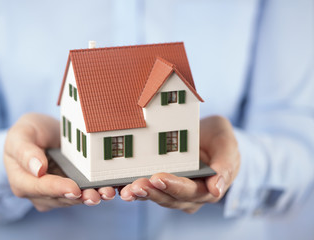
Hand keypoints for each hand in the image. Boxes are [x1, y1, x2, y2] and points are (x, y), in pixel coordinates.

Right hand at [4, 113, 115, 211]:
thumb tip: (38, 170)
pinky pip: (82, 193)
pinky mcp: (69, 189)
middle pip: (59, 198)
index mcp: (20, 180)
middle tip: (96, 195)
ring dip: (90, 197)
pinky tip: (108, 189)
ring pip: (73, 199)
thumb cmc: (29, 132)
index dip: (57, 189)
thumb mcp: (21, 134)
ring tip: (106, 193)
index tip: (74, 188)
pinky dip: (95, 191)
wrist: (42, 132)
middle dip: (79, 197)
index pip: (39, 188)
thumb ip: (25, 150)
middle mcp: (37, 192)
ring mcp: (54, 193)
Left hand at [120, 115, 239, 212]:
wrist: (207, 136)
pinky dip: (135, 188)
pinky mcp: (160, 185)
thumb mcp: (227, 145)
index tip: (158, 178)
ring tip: (127, 188)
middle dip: (152, 192)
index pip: (190, 191)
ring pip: (156, 196)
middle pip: (170, 198)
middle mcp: (190, 195)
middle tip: (137, 185)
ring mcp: (174, 192)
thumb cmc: (219, 139)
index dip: (174, 186)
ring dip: (141, 193)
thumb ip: (225, 166)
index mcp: (208, 188)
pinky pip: (148, 189)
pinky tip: (122, 186)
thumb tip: (216, 190)